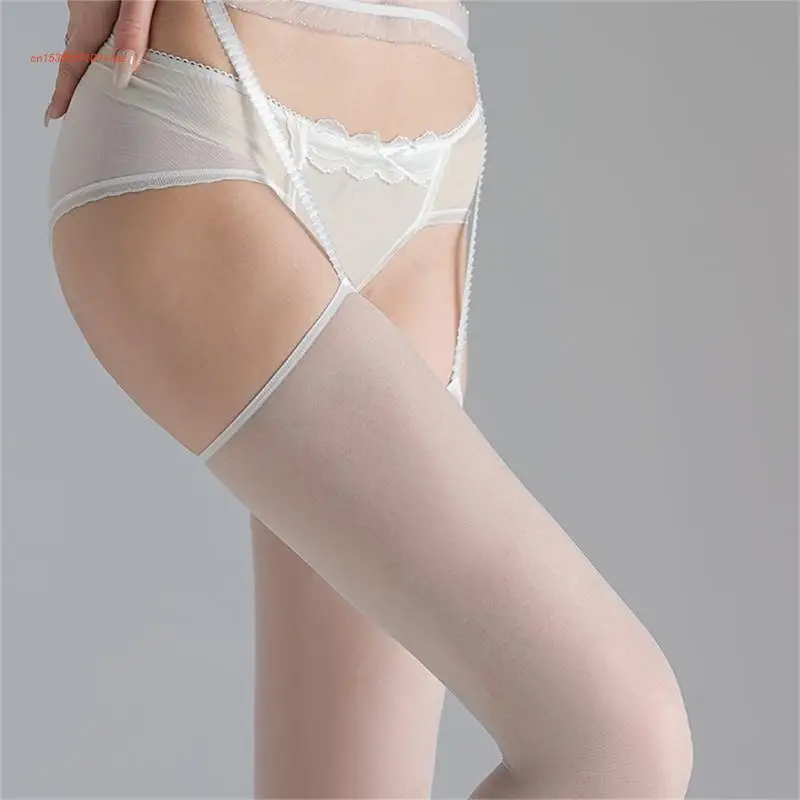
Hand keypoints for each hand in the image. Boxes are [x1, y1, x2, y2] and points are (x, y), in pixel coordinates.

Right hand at [45, 0, 157, 125]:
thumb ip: (133, 31)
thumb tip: (123, 74)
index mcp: (91, 18)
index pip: (72, 64)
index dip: (64, 93)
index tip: (55, 115)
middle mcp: (83, 10)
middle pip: (77, 54)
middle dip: (78, 83)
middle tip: (77, 109)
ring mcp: (86, 0)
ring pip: (84, 38)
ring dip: (89, 61)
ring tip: (98, 85)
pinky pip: (91, 24)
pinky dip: (97, 43)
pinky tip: (111, 49)